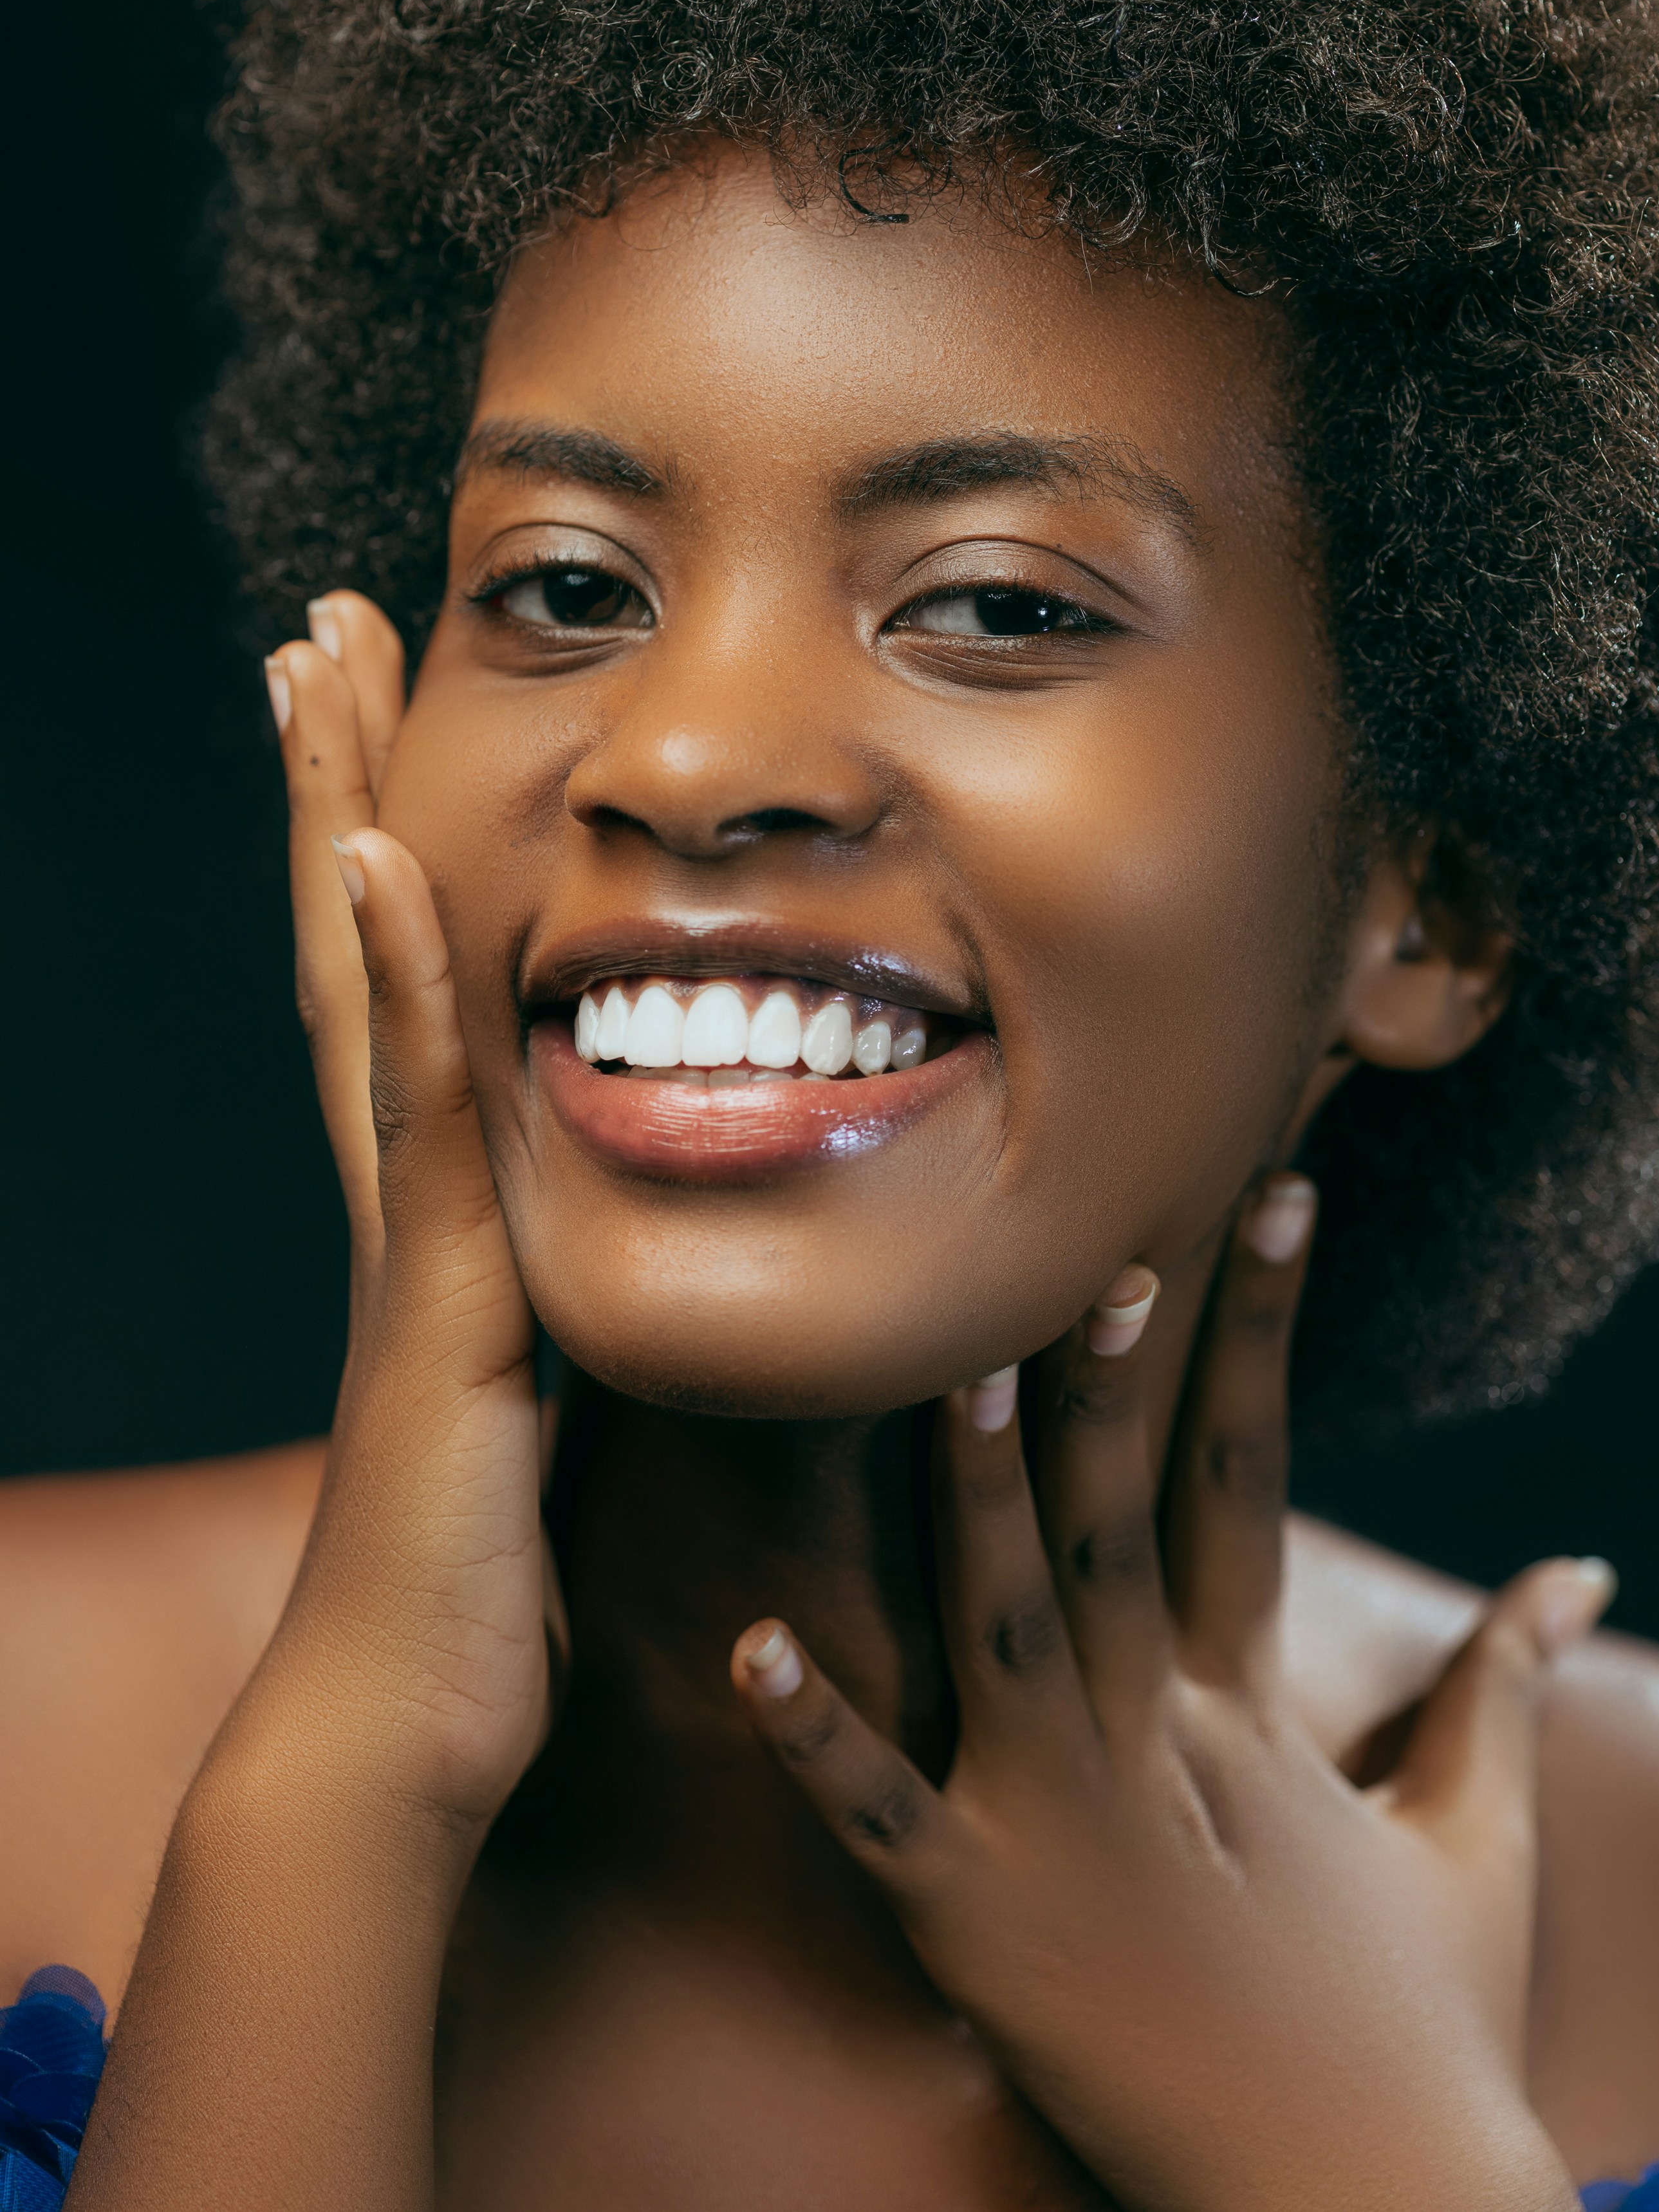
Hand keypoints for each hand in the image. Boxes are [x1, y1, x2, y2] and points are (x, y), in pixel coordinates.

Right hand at [250, 593, 552, 1829]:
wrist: (407, 1716)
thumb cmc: (488, 1568)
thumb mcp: (550, 1386)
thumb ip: (578, 1286)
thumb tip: (659, 1205)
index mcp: (443, 1197)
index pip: (409, 978)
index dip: (385, 842)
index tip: (379, 711)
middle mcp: (404, 1182)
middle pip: (357, 939)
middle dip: (335, 780)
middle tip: (314, 627)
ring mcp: (407, 1224)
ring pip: (367, 981)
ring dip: (337, 818)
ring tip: (316, 669)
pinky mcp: (437, 1290)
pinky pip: (416, 1107)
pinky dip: (393, 981)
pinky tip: (373, 862)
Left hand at [732, 1183, 1606, 2211]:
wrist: (1378, 2209)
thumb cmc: (1428, 2025)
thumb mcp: (1479, 1836)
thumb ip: (1504, 1685)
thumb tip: (1587, 1571)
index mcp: (1252, 1704)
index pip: (1254, 1474)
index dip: (1257, 1332)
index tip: (1268, 1198)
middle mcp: (1161, 1738)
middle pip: (1122, 1526)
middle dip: (1110, 1383)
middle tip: (1099, 1245)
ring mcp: (1069, 1828)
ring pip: (1007, 1627)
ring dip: (979, 1499)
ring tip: (955, 1371)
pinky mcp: (983, 1926)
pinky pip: (880, 1817)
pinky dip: (814, 1736)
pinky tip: (748, 1645)